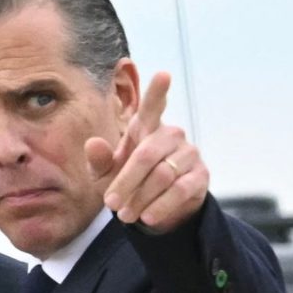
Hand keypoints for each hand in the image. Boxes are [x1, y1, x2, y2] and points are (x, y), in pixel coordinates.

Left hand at [85, 72, 208, 232]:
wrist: (155, 207)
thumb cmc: (128, 180)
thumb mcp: (107, 173)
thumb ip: (99, 160)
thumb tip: (92, 143)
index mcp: (146, 127)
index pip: (153, 106)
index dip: (158, 91)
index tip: (164, 74)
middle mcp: (170, 135)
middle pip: (146, 156)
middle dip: (125, 182)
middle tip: (110, 204)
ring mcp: (188, 154)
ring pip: (162, 175)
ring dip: (140, 198)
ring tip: (125, 215)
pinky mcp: (200, 175)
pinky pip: (180, 190)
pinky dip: (160, 206)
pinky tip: (147, 217)